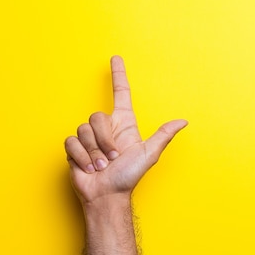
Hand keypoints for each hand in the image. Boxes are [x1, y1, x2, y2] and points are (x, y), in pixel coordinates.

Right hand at [65, 56, 187, 205]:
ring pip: (83, 130)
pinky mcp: (74, 149)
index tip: (116, 58)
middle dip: (104, 141)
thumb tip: (183, 121)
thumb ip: (163, 136)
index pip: (121, 93)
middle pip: (97, 117)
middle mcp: (106, 129)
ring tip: (101, 166)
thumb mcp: (148, 154)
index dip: (118, 75)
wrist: (107, 196)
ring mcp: (89, 139)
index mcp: (124, 125)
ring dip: (94, 152)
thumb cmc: (128, 177)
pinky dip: (81, 157)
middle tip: (112, 159)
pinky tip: (88, 168)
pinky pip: (71, 142)